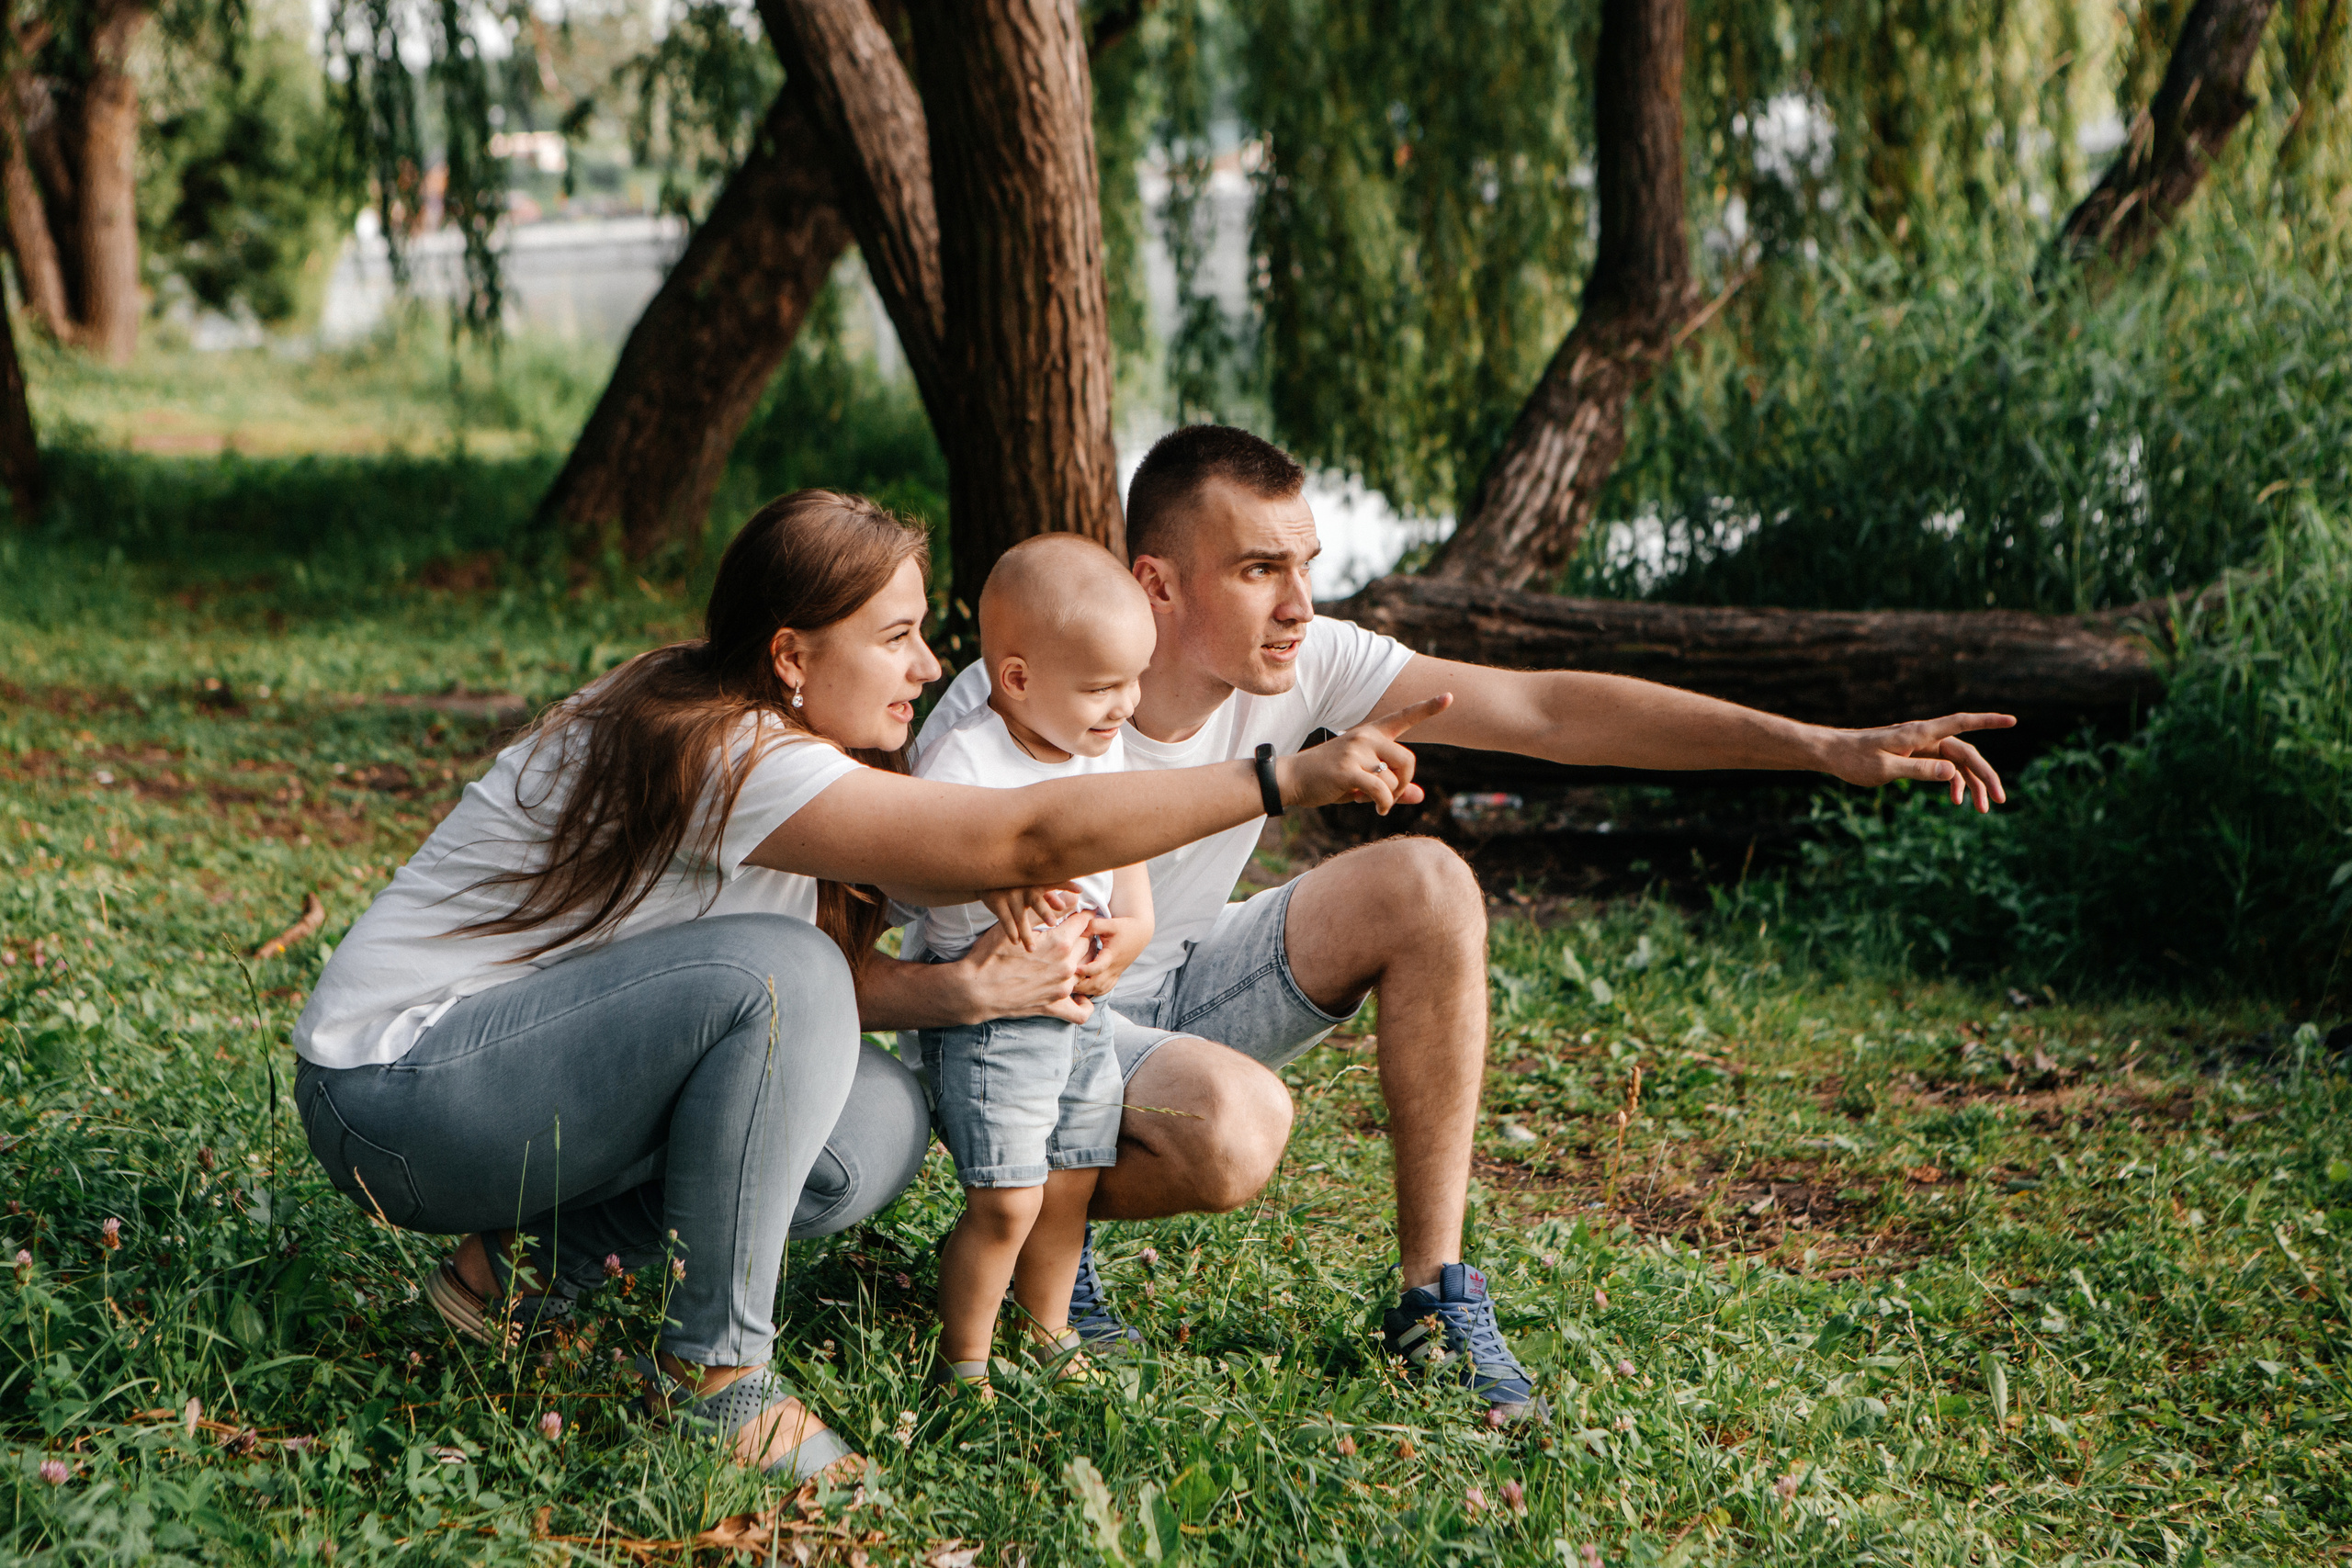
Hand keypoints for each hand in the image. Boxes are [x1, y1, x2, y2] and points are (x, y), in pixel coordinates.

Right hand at [952, 917, 1091, 1023]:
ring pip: (1085, 969)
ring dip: (1080, 961)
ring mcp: (1063, 988)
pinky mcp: (1055, 1005)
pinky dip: (1084, 1004)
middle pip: (1087, 943)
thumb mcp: (1016, 925)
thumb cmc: (991, 954)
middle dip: (1079, 935)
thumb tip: (1074, 897)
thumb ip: (1046, 910)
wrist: (976, 989)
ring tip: (1066, 956)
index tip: (1075, 914)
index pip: (1085, 921)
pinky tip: (1080, 996)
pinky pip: (1081, 1011)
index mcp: (1060, 943)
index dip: (1080, 915)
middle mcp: (1067, 966)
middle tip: (1066, 932)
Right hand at [978, 883, 1083, 950]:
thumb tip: (1065, 904)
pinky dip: (1010, 931)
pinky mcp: (996, 901)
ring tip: (1031, 948)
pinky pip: (1004, 919)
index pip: (1054, 881)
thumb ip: (1048, 895)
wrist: (985, 871)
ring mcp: (1010, 894)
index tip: (1079, 890)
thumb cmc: (1016, 882)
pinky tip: (1015, 941)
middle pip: (1036, 899)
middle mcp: (1024, 886)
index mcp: (1037, 881)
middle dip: (1044, 911)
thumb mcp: (1031, 886)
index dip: (1067, 884)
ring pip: (1020, 916)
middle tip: (1052, 922)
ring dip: (1026, 933)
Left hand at [1074, 913, 1151, 997]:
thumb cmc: (1122, 926)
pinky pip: (1104, 989)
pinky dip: (1093, 991)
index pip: (1098, 968)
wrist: (1140, 933)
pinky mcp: (1115, 975)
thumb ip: (1093, 926)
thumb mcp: (1109, 923)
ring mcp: (1115, 973)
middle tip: (1065, 980)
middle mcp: (1113, 967)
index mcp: (1111, 955)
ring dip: (1085, 990)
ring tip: (1071, 985)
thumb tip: (1077, 932)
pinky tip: (1082, 987)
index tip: (1074, 967)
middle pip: (1097, 984)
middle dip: (1081, 985)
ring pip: (1100, 990)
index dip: (1085, 970)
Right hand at [1275, 693, 1450, 814]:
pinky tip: (1376, 808)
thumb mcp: (1362, 780)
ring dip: (1391, 796)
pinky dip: (1383, 803)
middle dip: (1405, 783)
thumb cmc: (1329, 779)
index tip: (1450, 697)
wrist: (1292, 779)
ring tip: (1375, 801)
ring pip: (1395, 777)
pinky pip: (1381, 790)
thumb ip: (1392, 786)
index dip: (1428, 707)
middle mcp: (1365, 737)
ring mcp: (1356, 751)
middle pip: (1408, 759)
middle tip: (1391, 796)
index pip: (1403, 717)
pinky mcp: (1348, 770)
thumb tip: (1420, 796)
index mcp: (1370, 733)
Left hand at [1816, 712, 2015, 811]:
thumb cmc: (1855, 760)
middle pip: (1966, 753)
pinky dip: (1952, 782)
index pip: (1960, 723)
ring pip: (1957, 762)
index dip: (1988, 721)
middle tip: (1998, 801)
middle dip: (1985, 776)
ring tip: (1981, 809)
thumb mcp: (1885, 769)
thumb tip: (1952, 773)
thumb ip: (1919, 770)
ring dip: (1971, 783)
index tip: (2012, 721)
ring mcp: (1921, 746)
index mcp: (1919, 734)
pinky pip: (1943, 767)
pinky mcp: (1915, 756)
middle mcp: (1925, 737)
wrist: (1833, 754)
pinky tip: (1956, 800)